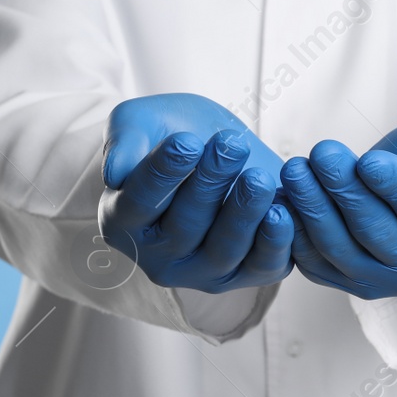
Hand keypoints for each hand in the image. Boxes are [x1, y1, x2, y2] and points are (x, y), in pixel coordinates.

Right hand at [99, 95, 293, 292]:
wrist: (217, 148)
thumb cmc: (171, 134)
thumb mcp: (139, 122)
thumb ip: (123, 140)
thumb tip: (115, 172)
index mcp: (123, 219)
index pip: (141, 201)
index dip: (165, 172)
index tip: (187, 141)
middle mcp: (157, 254)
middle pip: (185, 226)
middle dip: (210, 183)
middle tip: (230, 145)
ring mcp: (200, 270)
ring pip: (222, 251)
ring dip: (242, 214)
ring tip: (258, 178)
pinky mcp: (243, 274)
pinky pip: (259, 267)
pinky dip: (273, 244)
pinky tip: (281, 212)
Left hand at [282, 119, 396, 298]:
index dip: (395, 187)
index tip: (368, 161)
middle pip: (378, 234)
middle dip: (344, 191)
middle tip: (320, 152)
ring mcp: (386, 284)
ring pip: (342, 252)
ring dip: (312, 210)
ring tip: (295, 169)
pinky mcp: (350, 285)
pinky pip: (318, 266)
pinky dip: (296, 236)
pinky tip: (282, 202)